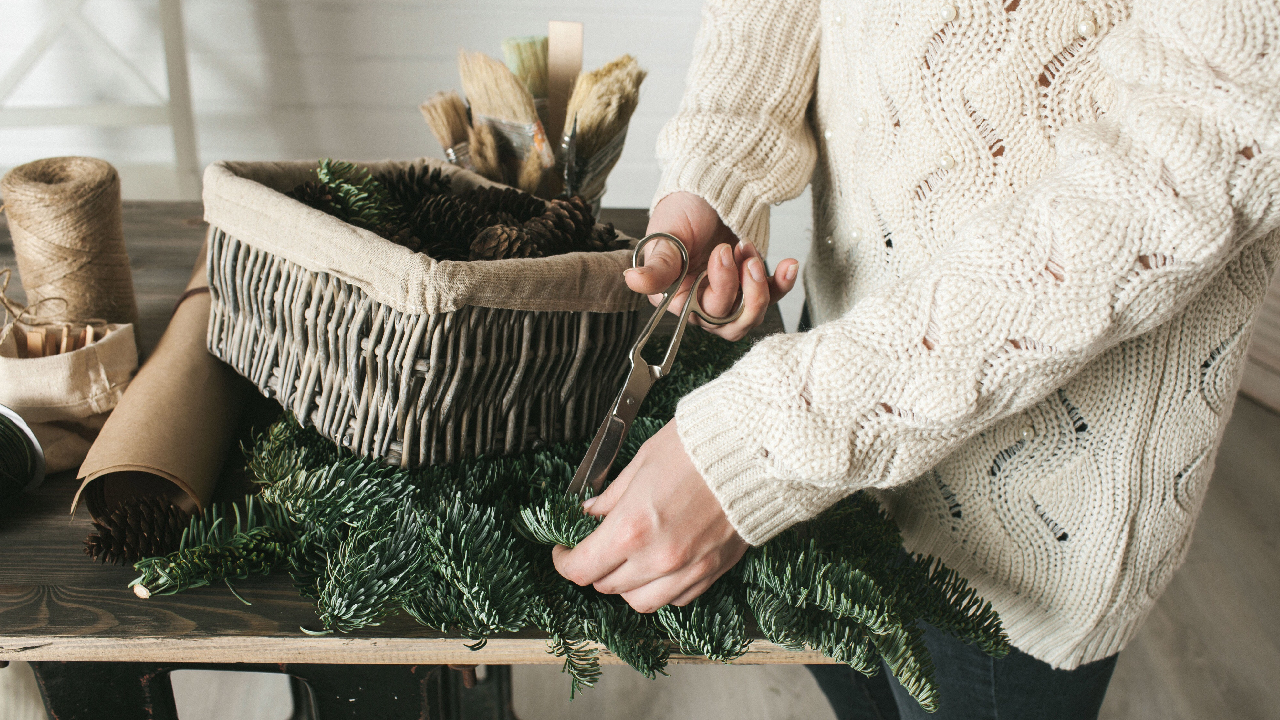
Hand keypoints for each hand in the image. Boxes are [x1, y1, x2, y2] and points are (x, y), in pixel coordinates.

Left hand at [552, 420, 748, 612]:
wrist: (754, 449)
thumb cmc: (698, 446)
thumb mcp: (642, 462)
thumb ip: (612, 495)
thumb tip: (591, 512)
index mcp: (632, 528)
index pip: (583, 568)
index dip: (564, 562)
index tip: (563, 550)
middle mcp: (658, 557)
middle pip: (607, 586)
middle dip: (594, 568)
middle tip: (594, 548)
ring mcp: (688, 569)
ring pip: (641, 602)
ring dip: (625, 586)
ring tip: (626, 562)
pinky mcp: (713, 572)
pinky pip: (677, 599)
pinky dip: (661, 589)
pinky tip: (659, 567)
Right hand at [627, 192, 798, 341]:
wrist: (708, 190)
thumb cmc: (682, 210)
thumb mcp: (668, 234)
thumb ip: (658, 263)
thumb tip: (633, 280)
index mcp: (674, 296)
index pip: (699, 315)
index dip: (718, 290)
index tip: (722, 251)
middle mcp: (699, 302)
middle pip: (728, 323)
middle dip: (743, 291)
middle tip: (742, 254)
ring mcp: (728, 295)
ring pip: (750, 316)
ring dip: (760, 287)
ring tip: (751, 250)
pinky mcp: (750, 285)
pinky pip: (770, 297)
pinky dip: (782, 284)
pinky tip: (788, 264)